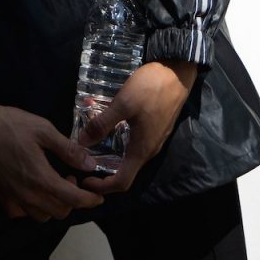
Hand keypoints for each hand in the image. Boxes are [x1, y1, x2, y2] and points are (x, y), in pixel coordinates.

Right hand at [0, 80, 104, 222]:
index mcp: (41, 178)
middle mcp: (28, 195)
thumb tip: (89, 164)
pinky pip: (22, 213)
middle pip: (60, 211)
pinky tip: (32, 189)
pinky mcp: (0, 196)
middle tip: (71, 176)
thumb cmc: (8, 123)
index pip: (73, 199)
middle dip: (73, 199)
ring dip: (54, 204)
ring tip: (53, 182)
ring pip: (42, 215)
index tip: (98, 195)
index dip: (90, 200)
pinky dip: (33, 207)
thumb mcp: (42, 129)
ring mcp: (13, 198)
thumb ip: (67, 149)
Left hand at [78, 60, 197, 194]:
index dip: (102, 186)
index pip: (122, 183)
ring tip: (91, 140)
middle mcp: (149, 150)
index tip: (83, 180)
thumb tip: (81, 143)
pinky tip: (108, 124)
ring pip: (130, 155)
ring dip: (110, 153)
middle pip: (125, 171)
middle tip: (82, 160)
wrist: (178, 72)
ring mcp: (154, 139)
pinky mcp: (155, 127)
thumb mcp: (123, 104)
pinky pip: (135, 142)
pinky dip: (119, 139)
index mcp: (142, 150)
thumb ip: (102, 123)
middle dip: (103, 170)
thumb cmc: (151, 89)